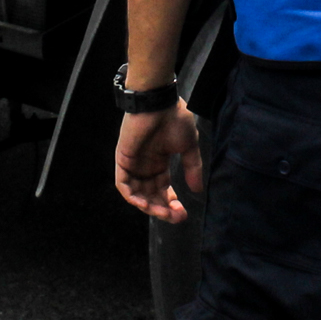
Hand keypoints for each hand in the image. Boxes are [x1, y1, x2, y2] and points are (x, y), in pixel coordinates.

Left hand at [115, 103, 204, 223]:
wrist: (159, 102)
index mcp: (159, 163)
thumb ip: (192, 168)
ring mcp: (133, 164)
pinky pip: (124, 185)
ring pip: (137, 194)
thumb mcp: (188, 147)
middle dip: (163, 209)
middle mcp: (145, 166)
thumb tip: (197, 190)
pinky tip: (145, 204)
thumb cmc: (174, 118)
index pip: (162, 190)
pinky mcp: (123, 160)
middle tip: (176, 217)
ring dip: (149, 207)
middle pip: (151, 195)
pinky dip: (133, 197)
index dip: (172, 204)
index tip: (183, 214)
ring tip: (164, 213)